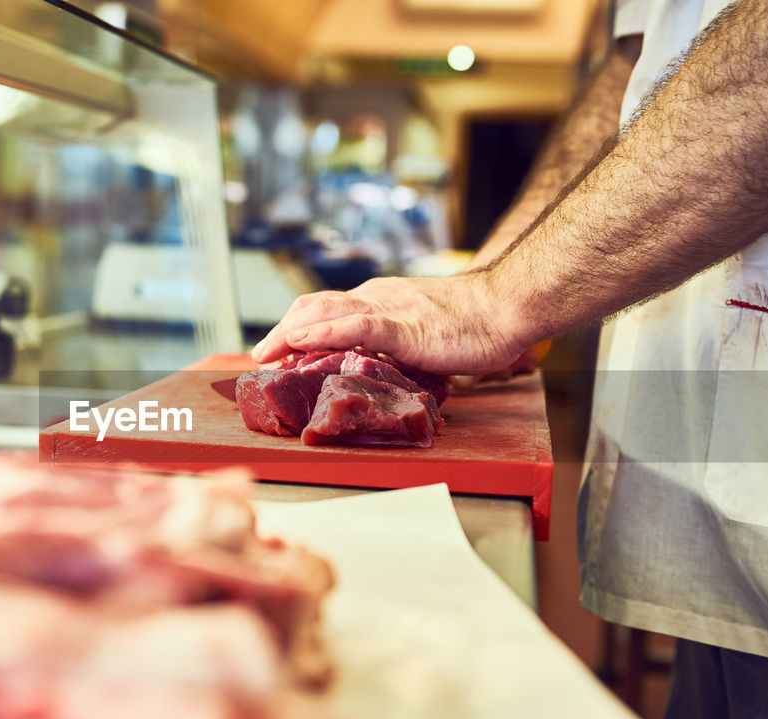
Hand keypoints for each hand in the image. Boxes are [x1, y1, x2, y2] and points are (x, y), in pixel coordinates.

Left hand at [250, 272, 530, 374]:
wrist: (506, 309)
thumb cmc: (476, 327)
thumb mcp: (426, 336)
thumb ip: (400, 348)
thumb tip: (385, 371)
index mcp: (381, 301)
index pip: (328, 308)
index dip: (298, 326)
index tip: (277, 349)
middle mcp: (377, 299)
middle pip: (315, 306)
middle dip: (283, 330)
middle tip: (261, 355)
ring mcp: (388, 310)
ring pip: (325, 312)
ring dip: (289, 332)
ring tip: (266, 352)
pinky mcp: (402, 327)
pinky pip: (355, 326)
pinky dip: (323, 332)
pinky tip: (301, 341)